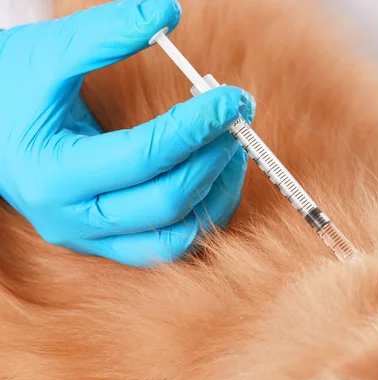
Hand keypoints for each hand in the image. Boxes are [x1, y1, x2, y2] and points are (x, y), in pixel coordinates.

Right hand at [0, 0, 255, 266]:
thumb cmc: (12, 87)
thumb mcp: (48, 52)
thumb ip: (105, 32)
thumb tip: (168, 13)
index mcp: (52, 173)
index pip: (143, 156)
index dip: (195, 127)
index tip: (231, 99)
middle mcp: (73, 219)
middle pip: (165, 202)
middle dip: (213, 159)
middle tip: (239, 121)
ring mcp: (93, 238)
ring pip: (175, 236)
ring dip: (216, 193)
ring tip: (233, 148)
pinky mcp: (109, 242)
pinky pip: (170, 243)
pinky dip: (203, 214)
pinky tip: (216, 175)